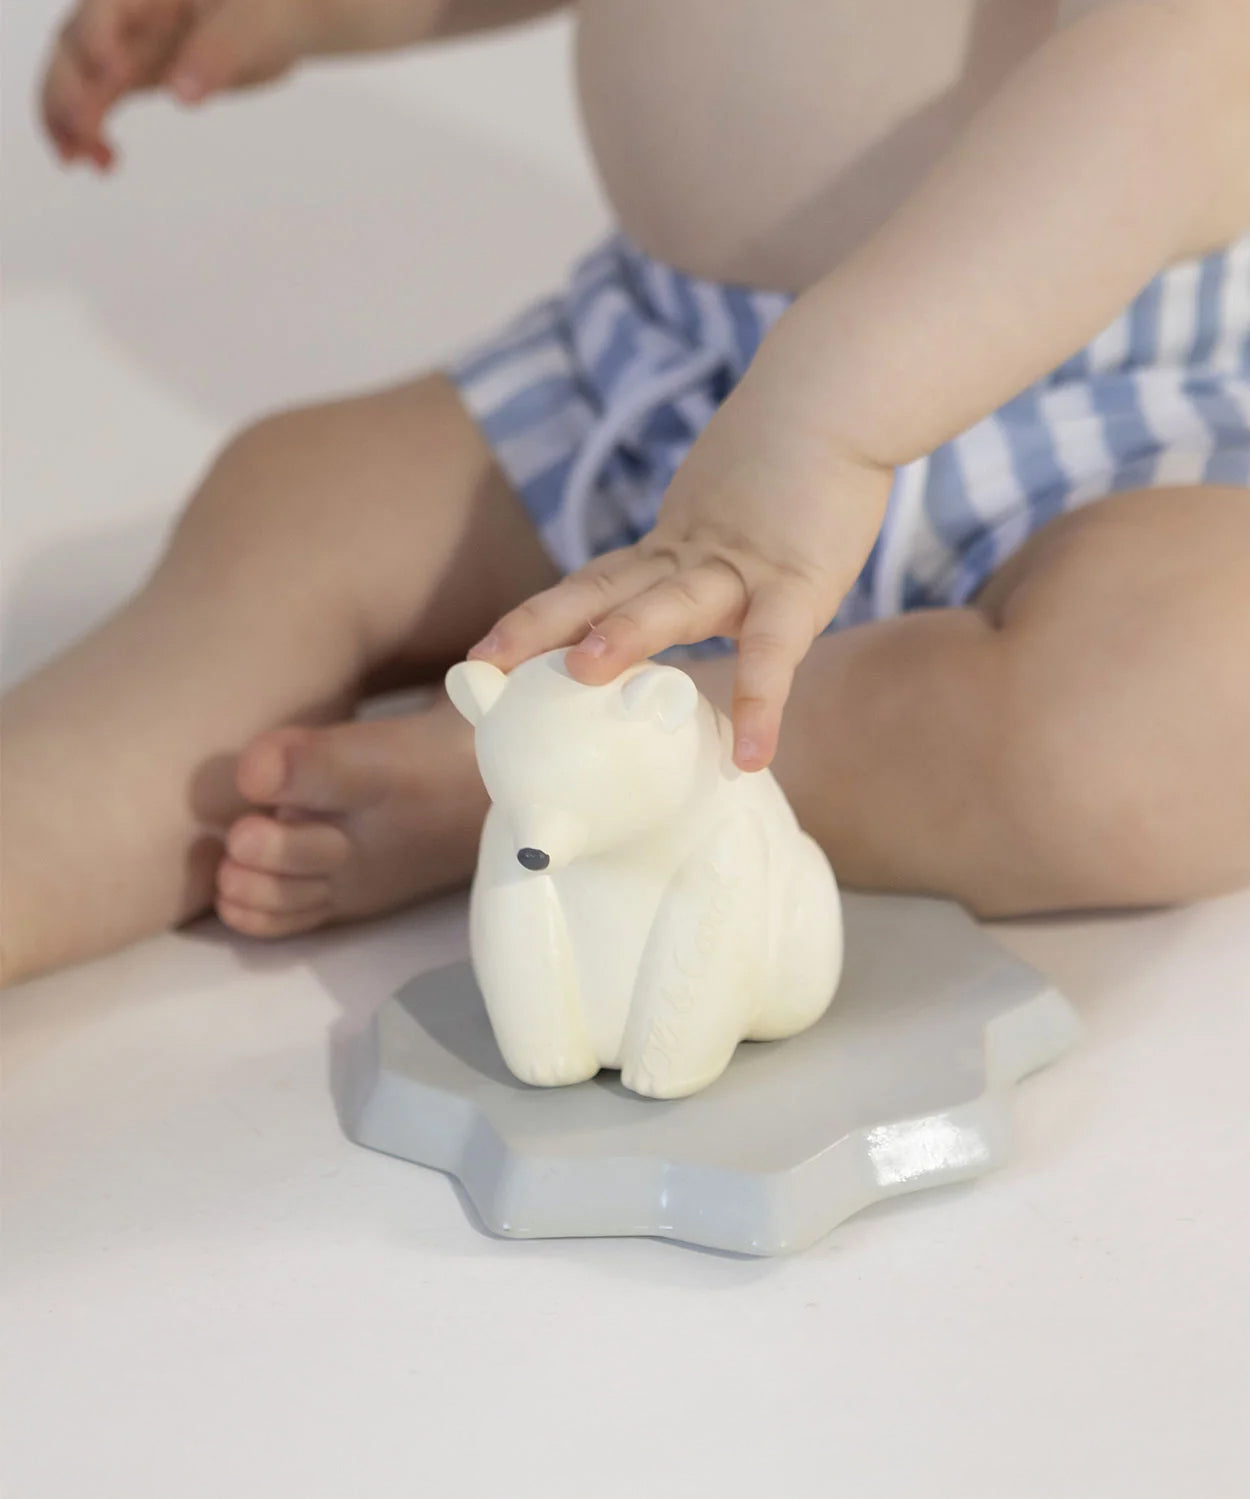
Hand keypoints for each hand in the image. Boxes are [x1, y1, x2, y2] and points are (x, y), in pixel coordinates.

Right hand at [40, 0, 328, 167]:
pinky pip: (98, 100)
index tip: (111, 74)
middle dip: (67, 88)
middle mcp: (126, 14)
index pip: (105, 7)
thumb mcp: (251, 25)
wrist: (279, 21)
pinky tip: (103, 164)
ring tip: (76, 162)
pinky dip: (90, 130)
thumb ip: (217, 52)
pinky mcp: (135, 73)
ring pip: (77, 78)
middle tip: (82, 134)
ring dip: (67, 119)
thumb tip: (181, 94)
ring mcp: (126, 44)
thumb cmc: (268, 8)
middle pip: (73, 45)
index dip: (97, 37)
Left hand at [471, 359, 893, 770]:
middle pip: (601, 591)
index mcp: (673, 547)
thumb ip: (703, 550)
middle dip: (539, 627)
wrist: (844, 393)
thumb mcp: (730, 507)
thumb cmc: (796, 456)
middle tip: (479, 664)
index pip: (595, 586)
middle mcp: (691, 557)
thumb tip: (686, 590)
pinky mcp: (800, 580)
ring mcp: (741, 566)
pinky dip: (761, 702)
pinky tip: (750, 756)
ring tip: (581, 673)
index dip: (540, 618)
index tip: (483, 656)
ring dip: (626, 635)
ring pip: (672, 601)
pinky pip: (776, 650)